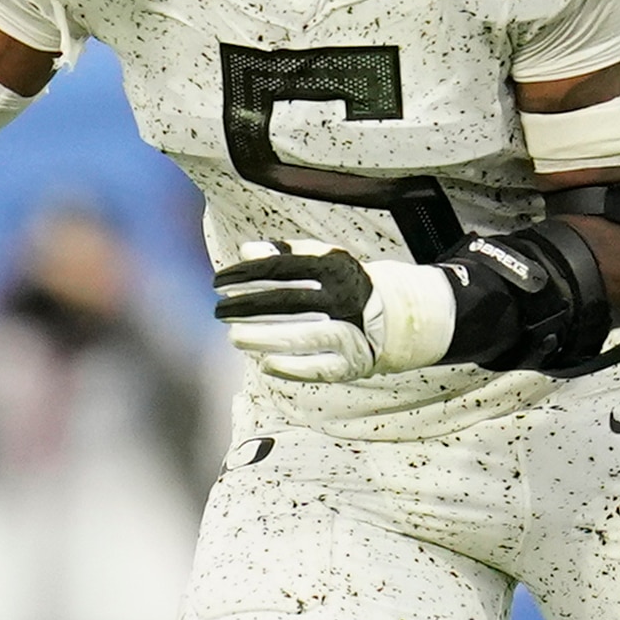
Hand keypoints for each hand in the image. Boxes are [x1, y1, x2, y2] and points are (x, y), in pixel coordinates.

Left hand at [215, 239, 457, 383]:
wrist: (400, 316)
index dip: (246, 275)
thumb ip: (284, 255)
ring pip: (301, 336)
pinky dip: (290, 368)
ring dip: (263, 338)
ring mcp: (351, 332)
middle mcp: (344, 299)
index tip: (219, 282)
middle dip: (247, 308)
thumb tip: (246, 252)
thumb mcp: (322, 263)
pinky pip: (318, 367)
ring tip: (234, 337)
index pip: (282, 270)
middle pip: (287, 303)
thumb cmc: (346, 286)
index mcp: (335, 269)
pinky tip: (265, 364)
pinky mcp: (354, 362)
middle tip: (220, 312)